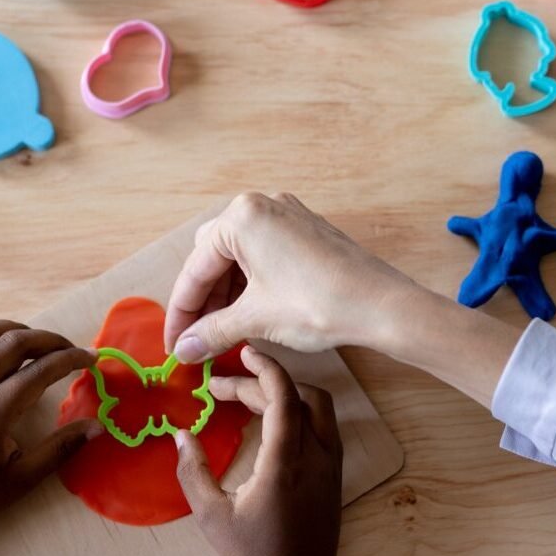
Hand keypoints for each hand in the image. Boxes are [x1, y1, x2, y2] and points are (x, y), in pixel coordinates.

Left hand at [0, 321, 100, 540]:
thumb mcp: (22, 480)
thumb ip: (61, 448)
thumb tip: (99, 427)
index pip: (40, 371)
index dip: (72, 359)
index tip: (92, 358)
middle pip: (12, 342)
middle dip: (49, 339)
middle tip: (70, 349)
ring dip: (13, 330)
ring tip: (35, 342)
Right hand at [165, 193, 416, 361]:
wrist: (382, 306)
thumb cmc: (319, 304)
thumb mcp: (256, 319)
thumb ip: (212, 331)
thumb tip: (184, 349)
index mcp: (242, 217)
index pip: (195, 269)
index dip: (182, 313)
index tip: (174, 345)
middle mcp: (263, 206)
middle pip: (214, 259)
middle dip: (204, 301)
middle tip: (198, 340)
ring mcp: (288, 215)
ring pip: (240, 258)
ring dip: (227, 296)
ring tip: (223, 333)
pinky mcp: (306, 231)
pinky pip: (265, 256)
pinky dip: (252, 285)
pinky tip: (249, 315)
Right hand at [175, 345, 342, 555]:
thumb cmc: (254, 555)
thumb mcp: (212, 516)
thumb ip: (193, 472)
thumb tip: (180, 434)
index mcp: (286, 463)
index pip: (283, 397)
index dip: (265, 368)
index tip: (244, 352)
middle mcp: (316, 455)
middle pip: (296, 396)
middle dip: (259, 383)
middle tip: (221, 388)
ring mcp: (331, 462)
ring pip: (317, 405)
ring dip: (285, 391)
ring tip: (247, 395)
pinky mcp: (335, 470)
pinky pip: (322, 423)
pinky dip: (298, 408)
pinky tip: (271, 417)